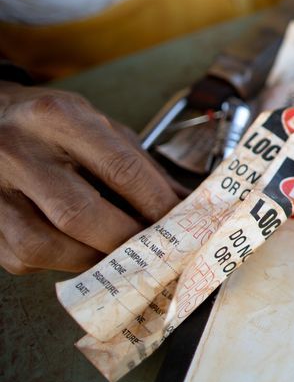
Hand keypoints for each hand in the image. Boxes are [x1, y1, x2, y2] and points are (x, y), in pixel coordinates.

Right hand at [0, 83, 182, 273]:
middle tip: (155, 249)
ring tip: (119, 255)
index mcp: (59, 118)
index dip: (156, 204)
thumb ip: (142, 167)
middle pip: (79, 214)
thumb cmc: (55, 125)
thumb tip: (186, 206)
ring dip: (92, 259)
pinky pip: (22, 258)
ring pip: (45, 244)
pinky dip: (59, 263)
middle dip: (125, 239)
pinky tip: (80, 251)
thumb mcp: (101, 127)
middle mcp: (19, 150)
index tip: (183, 224)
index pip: (120, 168)